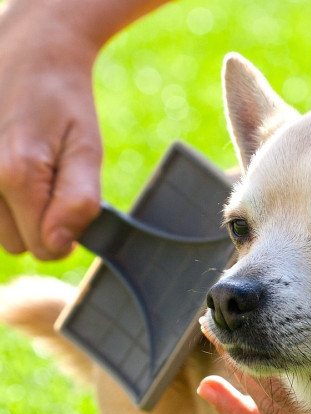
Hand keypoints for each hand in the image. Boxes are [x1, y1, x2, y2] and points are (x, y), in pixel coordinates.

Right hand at [0, 1, 102, 258]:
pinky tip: (8, 165)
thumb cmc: (65, 104)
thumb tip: (58, 245)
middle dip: (38, 223)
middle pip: (16, 244)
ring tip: (27, 169)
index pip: (43, 248)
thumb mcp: (87, 150)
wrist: (30, 54)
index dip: (66, 235)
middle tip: (50, 178)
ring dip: (15, 212)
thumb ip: (78, 201)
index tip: (71, 203)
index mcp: (15, 175)